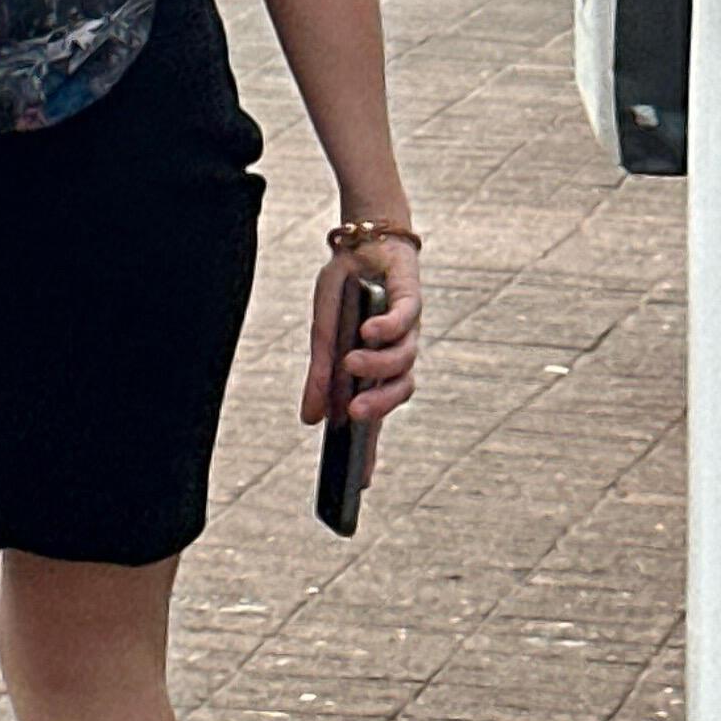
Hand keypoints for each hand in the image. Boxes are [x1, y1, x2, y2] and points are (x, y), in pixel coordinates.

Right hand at [304, 234, 419, 458]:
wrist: (363, 238)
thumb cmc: (344, 288)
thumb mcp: (322, 333)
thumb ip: (319, 375)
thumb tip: (309, 420)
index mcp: (374, 368)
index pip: (374, 415)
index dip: (369, 448)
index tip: (359, 483)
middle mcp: (397, 354)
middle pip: (398, 392)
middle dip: (377, 407)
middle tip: (352, 417)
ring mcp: (408, 329)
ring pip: (404, 361)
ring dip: (377, 366)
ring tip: (350, 363)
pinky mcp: (411, 300)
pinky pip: (406, 321)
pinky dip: (388, 328)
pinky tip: (368, 332)